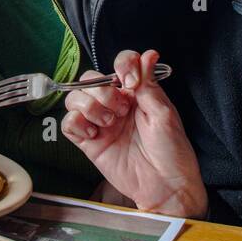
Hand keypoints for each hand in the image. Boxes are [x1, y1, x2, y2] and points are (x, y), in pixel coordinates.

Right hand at [61, 49, 206, 217]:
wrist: (165, 186)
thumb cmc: (172, 151)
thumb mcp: (164, 113)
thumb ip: (149, 84)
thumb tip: (148, 54)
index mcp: (136, 93)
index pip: (120, 65)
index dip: (121, 66)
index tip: (130, 81)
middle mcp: (115, 104)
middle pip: (90, 79)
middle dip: (102, 90)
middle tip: (120, 109)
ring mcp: (100, 123)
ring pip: (75, 98)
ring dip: (90, 105)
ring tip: (109, 122)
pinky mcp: (89, 142)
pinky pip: (69, 123)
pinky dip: (77, 123)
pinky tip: (95, 133)